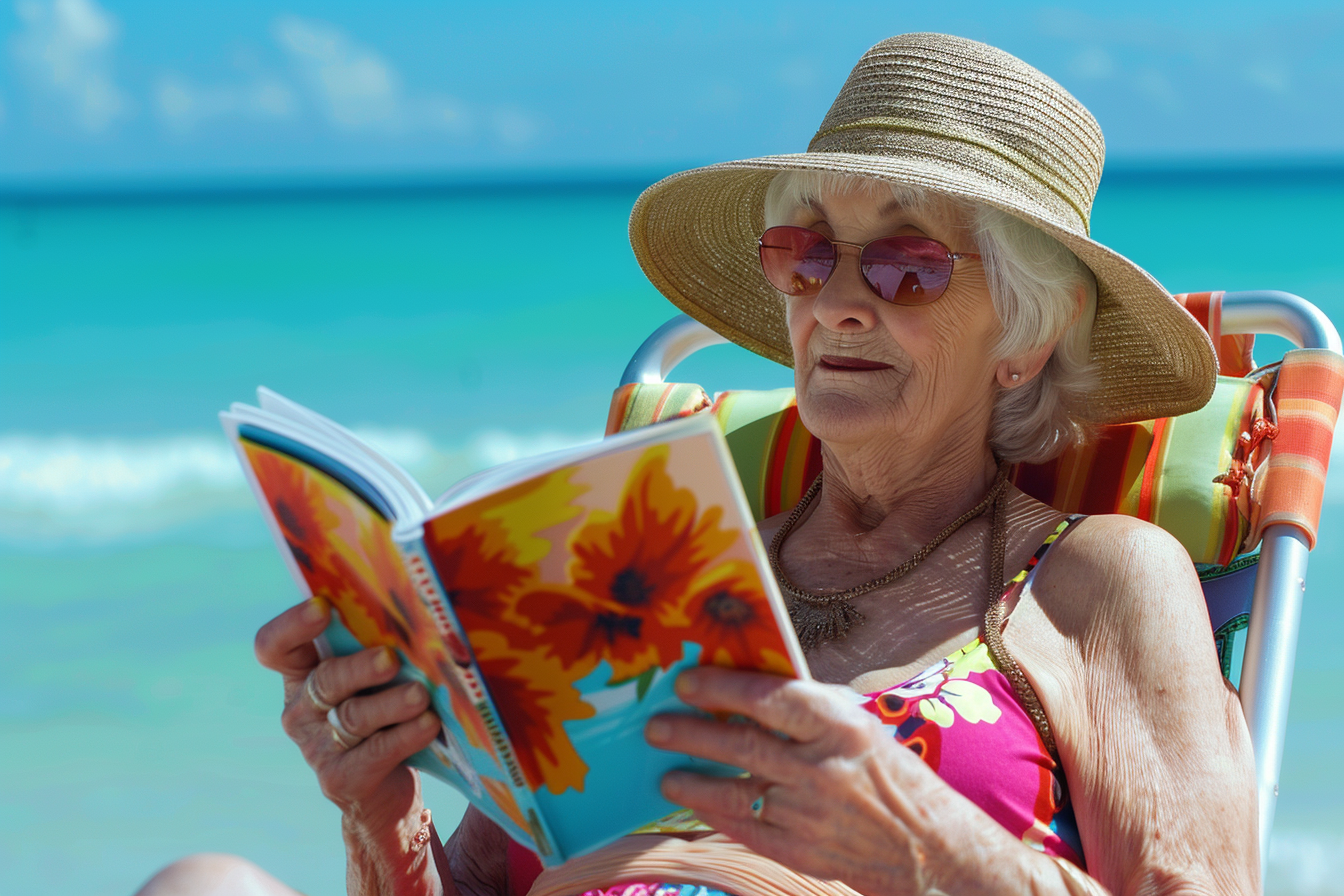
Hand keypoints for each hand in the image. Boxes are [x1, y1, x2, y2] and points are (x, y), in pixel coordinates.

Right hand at [254, 598, 441, 832]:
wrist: (385, 793)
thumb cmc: (384, 716)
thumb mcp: (375, 679)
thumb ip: (380, 646)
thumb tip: (417, 610)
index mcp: (301, 675)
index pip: (275, 646)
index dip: (291, 625)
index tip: (323, 607)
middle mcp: (299, 710)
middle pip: (323, 680)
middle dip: (358, 668)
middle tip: (390, 660)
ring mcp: (316, 747)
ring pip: (353, 717)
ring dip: (391, 703)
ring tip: (420, 695)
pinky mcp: (340, 779)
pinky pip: (376, 752)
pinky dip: (406, 736)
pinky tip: (429, 724)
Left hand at [645, 667, 1003, 895]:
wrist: (930, 848)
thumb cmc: (890, 774)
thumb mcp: (859, 725)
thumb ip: (808, 708)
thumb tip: (747, 686)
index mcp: (841, 725)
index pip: (769, 698)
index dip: (721, 688)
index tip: (687, 683)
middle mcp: (823, 768)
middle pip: (742, 745)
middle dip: (691, 734)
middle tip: (656, 727)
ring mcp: (810, 814)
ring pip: (734, 793)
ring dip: (693, 781)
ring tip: (665, 773)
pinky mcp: (802, 852)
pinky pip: (745, 830)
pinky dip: (715, 815)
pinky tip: (694, 803)